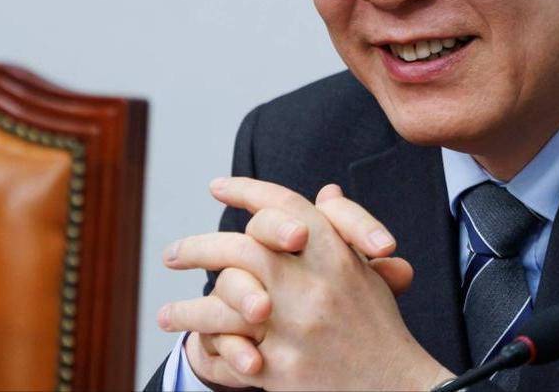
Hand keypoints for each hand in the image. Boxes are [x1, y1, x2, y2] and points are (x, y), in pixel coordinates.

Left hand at [161, 178, 451, 389]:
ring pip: (226, 295)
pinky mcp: (281, 366)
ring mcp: (296, 325)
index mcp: (336, 255)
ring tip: (164, 310)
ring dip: (188, 303)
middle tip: (172, 254)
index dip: (248, 191)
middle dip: (200, 247)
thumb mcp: (365, 273)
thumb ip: (341, 231)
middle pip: (244, 247)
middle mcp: (314, 284)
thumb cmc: (376, 328)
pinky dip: (197, 332)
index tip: (218, 187)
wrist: (394, 386)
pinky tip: (176, 326)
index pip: (285, 207)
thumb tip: (326, 191)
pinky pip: (227, 343)